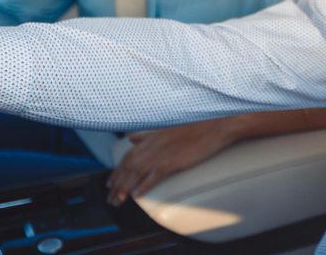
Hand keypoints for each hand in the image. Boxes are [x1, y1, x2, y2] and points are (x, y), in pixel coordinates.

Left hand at [106, 119, 237, 205]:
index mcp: (151, 138)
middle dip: (117, 184)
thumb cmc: (194, 127)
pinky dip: (144, 186)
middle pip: (128, 167)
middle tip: (110, 198)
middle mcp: (153, 146)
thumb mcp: (166, 128)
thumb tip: (131, 138)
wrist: (215, 125)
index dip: (117, 171)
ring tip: (118, 201)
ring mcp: (162, 154)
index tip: (110, 183)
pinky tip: (137, 195)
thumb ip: (147, 134)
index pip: (127, 156)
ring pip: (136, 173)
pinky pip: (154, 176)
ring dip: (125, 188)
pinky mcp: (173, 162)